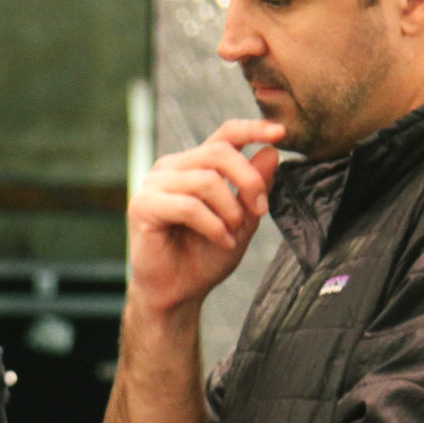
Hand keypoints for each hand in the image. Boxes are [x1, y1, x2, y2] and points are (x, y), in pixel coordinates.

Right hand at [129, 119, 280, 314]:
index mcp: (193, 166)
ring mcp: (153, 185)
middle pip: (219, 153)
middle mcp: (171, 169)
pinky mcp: (142, 206)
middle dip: (248, 181)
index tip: (281, 134)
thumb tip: (270, 152)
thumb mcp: (241, 221)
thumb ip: (254, 188)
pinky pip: (188, 206)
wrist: (177, 294)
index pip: (224, 135)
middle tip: (260, 210)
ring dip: (229, 210)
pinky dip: (213, 226)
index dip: (252, 129)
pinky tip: (221, 241)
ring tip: (233, 234)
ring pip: (205, 180)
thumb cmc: (204, 258)